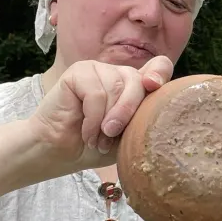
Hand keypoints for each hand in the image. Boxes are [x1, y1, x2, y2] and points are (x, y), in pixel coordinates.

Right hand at [29, 56, 172, 169]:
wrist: (60, 154)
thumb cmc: (95, 147)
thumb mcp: (129, 137)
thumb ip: (145, 120)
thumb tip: (161, 110)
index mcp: (135, 86)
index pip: (160, 66)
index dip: (160, 73)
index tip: (153, 87)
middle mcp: (118, 74)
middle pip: (137, 80)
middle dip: (128, 112)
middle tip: (113, 136)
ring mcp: (98, 70)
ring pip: (116, 87)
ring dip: (107, 121)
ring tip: (97, 139)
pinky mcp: (78, 72)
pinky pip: (96, 93)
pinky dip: (93, 119)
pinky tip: (86, 131)